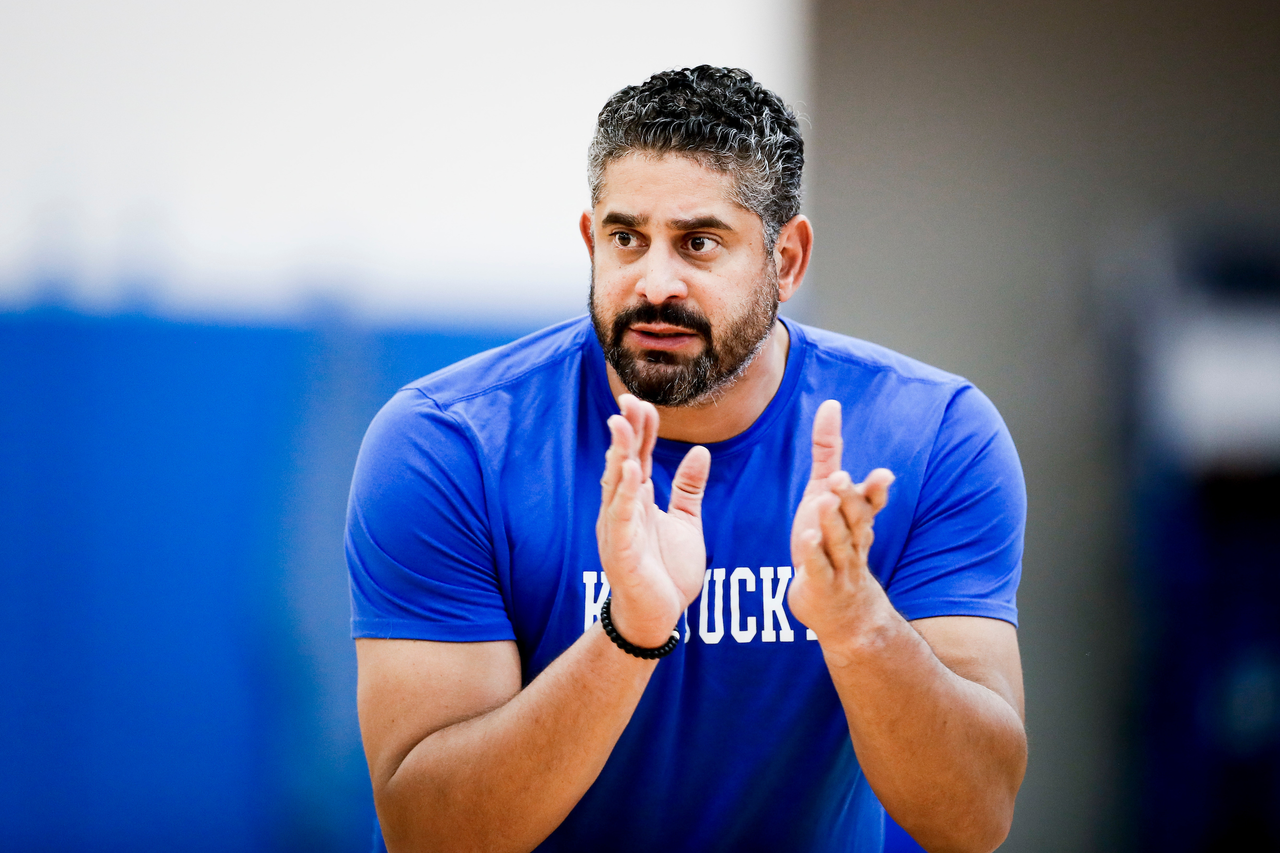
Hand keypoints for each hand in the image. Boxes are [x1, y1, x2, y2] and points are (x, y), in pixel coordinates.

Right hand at [596, 394, 711, 647]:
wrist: (657, 618)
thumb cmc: (667, 571)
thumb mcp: (686, 522)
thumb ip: (688, 489)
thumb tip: (699, 451)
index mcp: (638, 500)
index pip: (638, 456)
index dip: (640, 429)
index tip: (644, 402)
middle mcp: (623, 510)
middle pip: (622, 462)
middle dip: (625, 431)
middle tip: (628, 400)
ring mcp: (619, 530)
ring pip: (616, 485)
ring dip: (619, 454)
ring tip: (622, 425)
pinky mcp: (622, 552)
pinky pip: (622, 519)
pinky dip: (624, 496)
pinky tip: (630, 473)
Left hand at [788, 400, 895, 645]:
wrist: (842, 612)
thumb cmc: (832, 543)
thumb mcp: (827, 492)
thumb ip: (827, 452)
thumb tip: (830, 404)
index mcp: (857, 519)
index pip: (871, 503)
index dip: (876, 491)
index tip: (882, 474)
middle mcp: (853, 541)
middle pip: (855, 519)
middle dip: (850, 499)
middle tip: (840, 478)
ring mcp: (839, 565)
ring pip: (838, 543)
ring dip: (832, 523)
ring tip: (824, 501)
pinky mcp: (820, 585)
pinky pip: (818, 569)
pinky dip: (814, 556)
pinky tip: (808, 539)